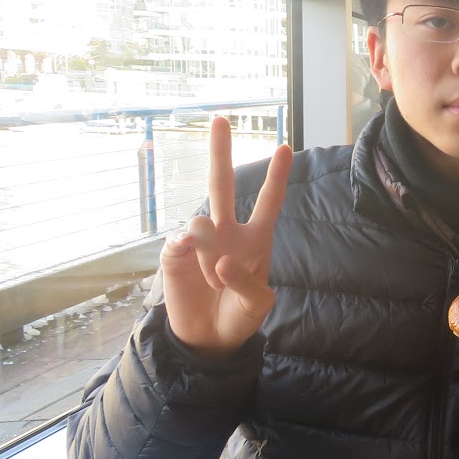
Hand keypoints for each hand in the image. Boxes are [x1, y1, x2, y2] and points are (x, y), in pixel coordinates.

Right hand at [161, 117, 292, 358]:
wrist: (209, 339)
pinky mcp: (173, 254)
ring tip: (214, 282)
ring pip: (200, 222)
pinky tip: (195, 273)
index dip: (275, 177)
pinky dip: (189, 258)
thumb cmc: (240, 316)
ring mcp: (198, 242)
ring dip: (209, 254)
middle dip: (221, 152)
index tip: (284, 148)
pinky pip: (179, 242)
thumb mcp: (257, 304)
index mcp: (255, 240)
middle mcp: (226, 233)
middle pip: (222, 185)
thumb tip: (217, 255)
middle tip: (221, 119)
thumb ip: (245, 280)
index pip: (268, 202)